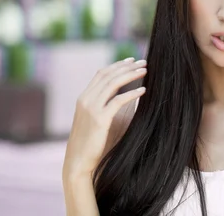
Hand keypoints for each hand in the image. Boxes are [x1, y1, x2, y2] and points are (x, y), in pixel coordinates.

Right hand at [63, 57, 146, 178]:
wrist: (78, 162)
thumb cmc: (91, 143)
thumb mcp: (99, 120)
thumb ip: (109, 105)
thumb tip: (131, 93)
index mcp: (83, 98)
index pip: (101, 74)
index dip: (117, 65)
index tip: (131, 60)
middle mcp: (85, 99)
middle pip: (108, 75)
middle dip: (127, 66)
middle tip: (143, 62)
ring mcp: (91, 108)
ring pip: (113, 84)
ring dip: (131, 75)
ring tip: (145, 71)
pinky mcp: (99, 119)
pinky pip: (118, 101)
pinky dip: (132, 94)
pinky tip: (144, 90)